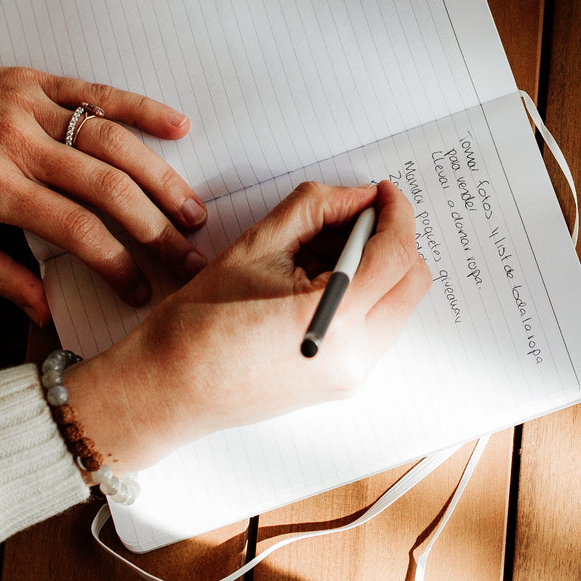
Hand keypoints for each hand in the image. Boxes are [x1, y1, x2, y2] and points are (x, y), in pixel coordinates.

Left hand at [0, 57, 207, 324]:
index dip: (116, 264)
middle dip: (157, 229)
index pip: (73, 229)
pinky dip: (142, 108)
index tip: (141, 291)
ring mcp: (29, 105)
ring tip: (193, 213)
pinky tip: (180, 127)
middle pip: (107, 187)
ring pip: (113, 141)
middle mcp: (16, 142)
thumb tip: (45, 312)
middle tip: (190, 260)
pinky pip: (97, 91)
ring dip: (162, 178)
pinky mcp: (35, 79)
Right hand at [64, 180, 430, 470]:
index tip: (383, 192)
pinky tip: (319, 280)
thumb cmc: (199, 323)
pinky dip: (364, 294)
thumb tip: (359, 196)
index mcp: (336, 319)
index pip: (397, 254)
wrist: (169, 388)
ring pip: (397, 305)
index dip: (397, 213)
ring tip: (324, 250)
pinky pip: (376, 327)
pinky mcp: (343, 382)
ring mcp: (352, 375)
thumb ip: (317, 209)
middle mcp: (355, 356)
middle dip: (393, 240)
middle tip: (354, 217)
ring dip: (377, 267)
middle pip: (412, 282)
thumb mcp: (258, 245)